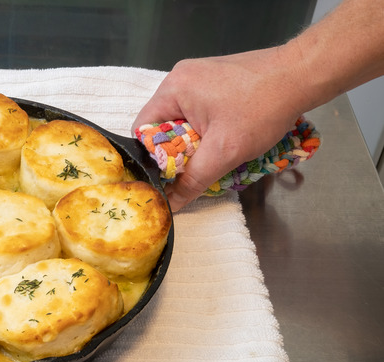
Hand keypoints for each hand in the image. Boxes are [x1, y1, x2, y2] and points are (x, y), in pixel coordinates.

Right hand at [132, 48, 305, 210]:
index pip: (143, 129)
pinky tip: (226, 135)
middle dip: (177, 149)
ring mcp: (198, 75)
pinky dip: (207, 127)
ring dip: (194, 139)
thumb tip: (171, 202)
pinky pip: (198, 109)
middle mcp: (180, 77)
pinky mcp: (215, 78)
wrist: (303, 75)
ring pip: (182, 118)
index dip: (152, 156)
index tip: (169, 173)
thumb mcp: (225, 151)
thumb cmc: (264, 107)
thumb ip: (193, 179)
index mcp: (173, 88)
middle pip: (162, 125)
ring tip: (214, 151)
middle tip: (196, 165)